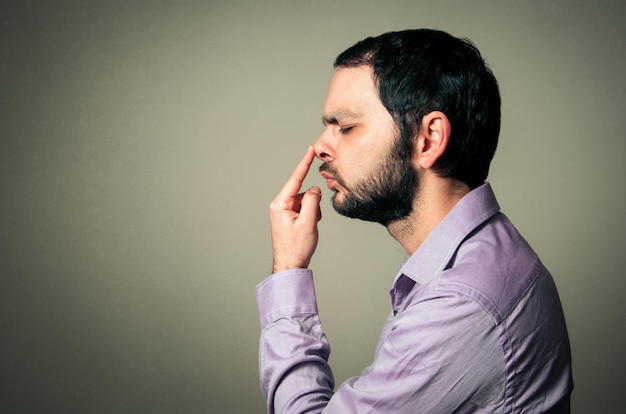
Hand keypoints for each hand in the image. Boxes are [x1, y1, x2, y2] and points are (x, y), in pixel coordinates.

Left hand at [270, 146, 321, 272]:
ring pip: (307, 201)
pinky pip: (306, 208)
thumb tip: (315, 189)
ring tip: (307, 229)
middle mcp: (280, 205)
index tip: (310, 150)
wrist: (291, 264)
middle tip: (311, 221)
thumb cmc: (297, 247)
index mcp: (280, 204)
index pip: (295, 179)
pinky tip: (307, 229)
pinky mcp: (290, 216)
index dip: (304, 163)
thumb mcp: (308, 222)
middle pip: (304, 192)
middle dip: (313, 204)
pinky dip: (311, 216)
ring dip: (313, 212)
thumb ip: (313, 201)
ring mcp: (285, 211)